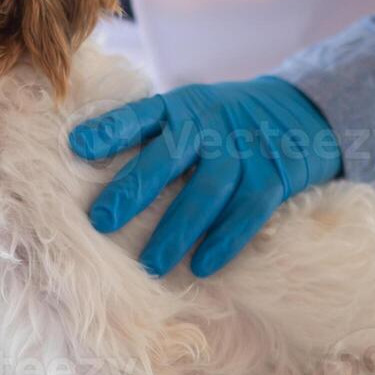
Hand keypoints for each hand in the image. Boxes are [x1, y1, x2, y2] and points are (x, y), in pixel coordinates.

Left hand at [69, 77, 340, 277]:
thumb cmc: (220, 124)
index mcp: (179, 108)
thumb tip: (85, 163)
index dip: (109, 130)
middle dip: (132, 190)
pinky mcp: (274, 177)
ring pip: (206, 192)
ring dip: (176, 231)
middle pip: (166, 158)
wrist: (298, 112)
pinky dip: (224, 240)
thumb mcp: (187, 113)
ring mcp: (242, 151)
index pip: (139, 116)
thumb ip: (149, 136)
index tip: (76, 146)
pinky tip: (202, 266)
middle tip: (100, 222)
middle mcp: (207, 126)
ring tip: (151, 264)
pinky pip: (247, 212)